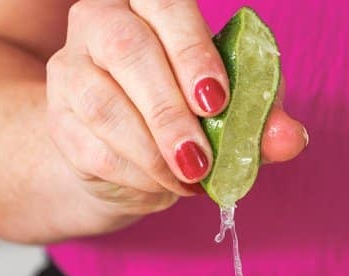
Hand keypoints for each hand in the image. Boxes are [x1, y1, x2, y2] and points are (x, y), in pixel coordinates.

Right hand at [46, 0, 306, 223]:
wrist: (128, 154)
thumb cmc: (186, 112)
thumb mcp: (232, 110)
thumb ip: (259, 117)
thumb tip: (290, 138)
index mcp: (148, 1)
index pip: (164, 4)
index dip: (192, 50)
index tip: (218, 101)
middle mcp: (100, 21)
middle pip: (126, 49)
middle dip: (168, 110)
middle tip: (201, 158)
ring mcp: (71, 67)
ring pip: (101, 103)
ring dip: (151, 149)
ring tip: (189, 177)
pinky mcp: (58, 117)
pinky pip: (92, 147)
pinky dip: (134, 173)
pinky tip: (162, 184)